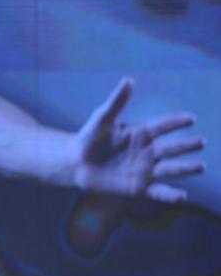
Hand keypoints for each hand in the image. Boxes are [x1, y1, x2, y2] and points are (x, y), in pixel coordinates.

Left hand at [72, 77, 204, 202]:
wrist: (75, 163)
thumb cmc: (89, 138)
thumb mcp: (102, 118)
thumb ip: (116, 102)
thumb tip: (128, 80)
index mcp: (141, 133)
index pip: (163, 126)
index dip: (176, 122)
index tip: (191, 118)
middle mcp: (148, 152)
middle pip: (171, 148)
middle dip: (186, 145)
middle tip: (201, 142)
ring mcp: (145, 170)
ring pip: (170, 169)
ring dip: (186, 168)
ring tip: (200, 166)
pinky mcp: (138, 187)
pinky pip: (158, 191)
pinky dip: (170, 194)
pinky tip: (182, 196)